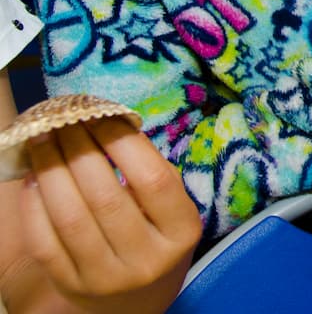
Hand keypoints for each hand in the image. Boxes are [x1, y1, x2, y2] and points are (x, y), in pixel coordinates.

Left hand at [20, 118, 201, 313]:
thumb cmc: (158, 238)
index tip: (100, 115)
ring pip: (70, 217)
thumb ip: (150, 174)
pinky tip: (33, 178)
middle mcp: (146, 259)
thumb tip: (108, 125)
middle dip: (78, 151)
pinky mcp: (71, 286)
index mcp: (181, 232)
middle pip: (106, 197)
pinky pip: (45, 241)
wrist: (137, 301)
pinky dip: (34, 204)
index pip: (152, 180)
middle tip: (62, 121)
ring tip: (42, 141)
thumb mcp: (173, 210)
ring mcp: (106, 277)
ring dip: (50, 171)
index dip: (122, 143)